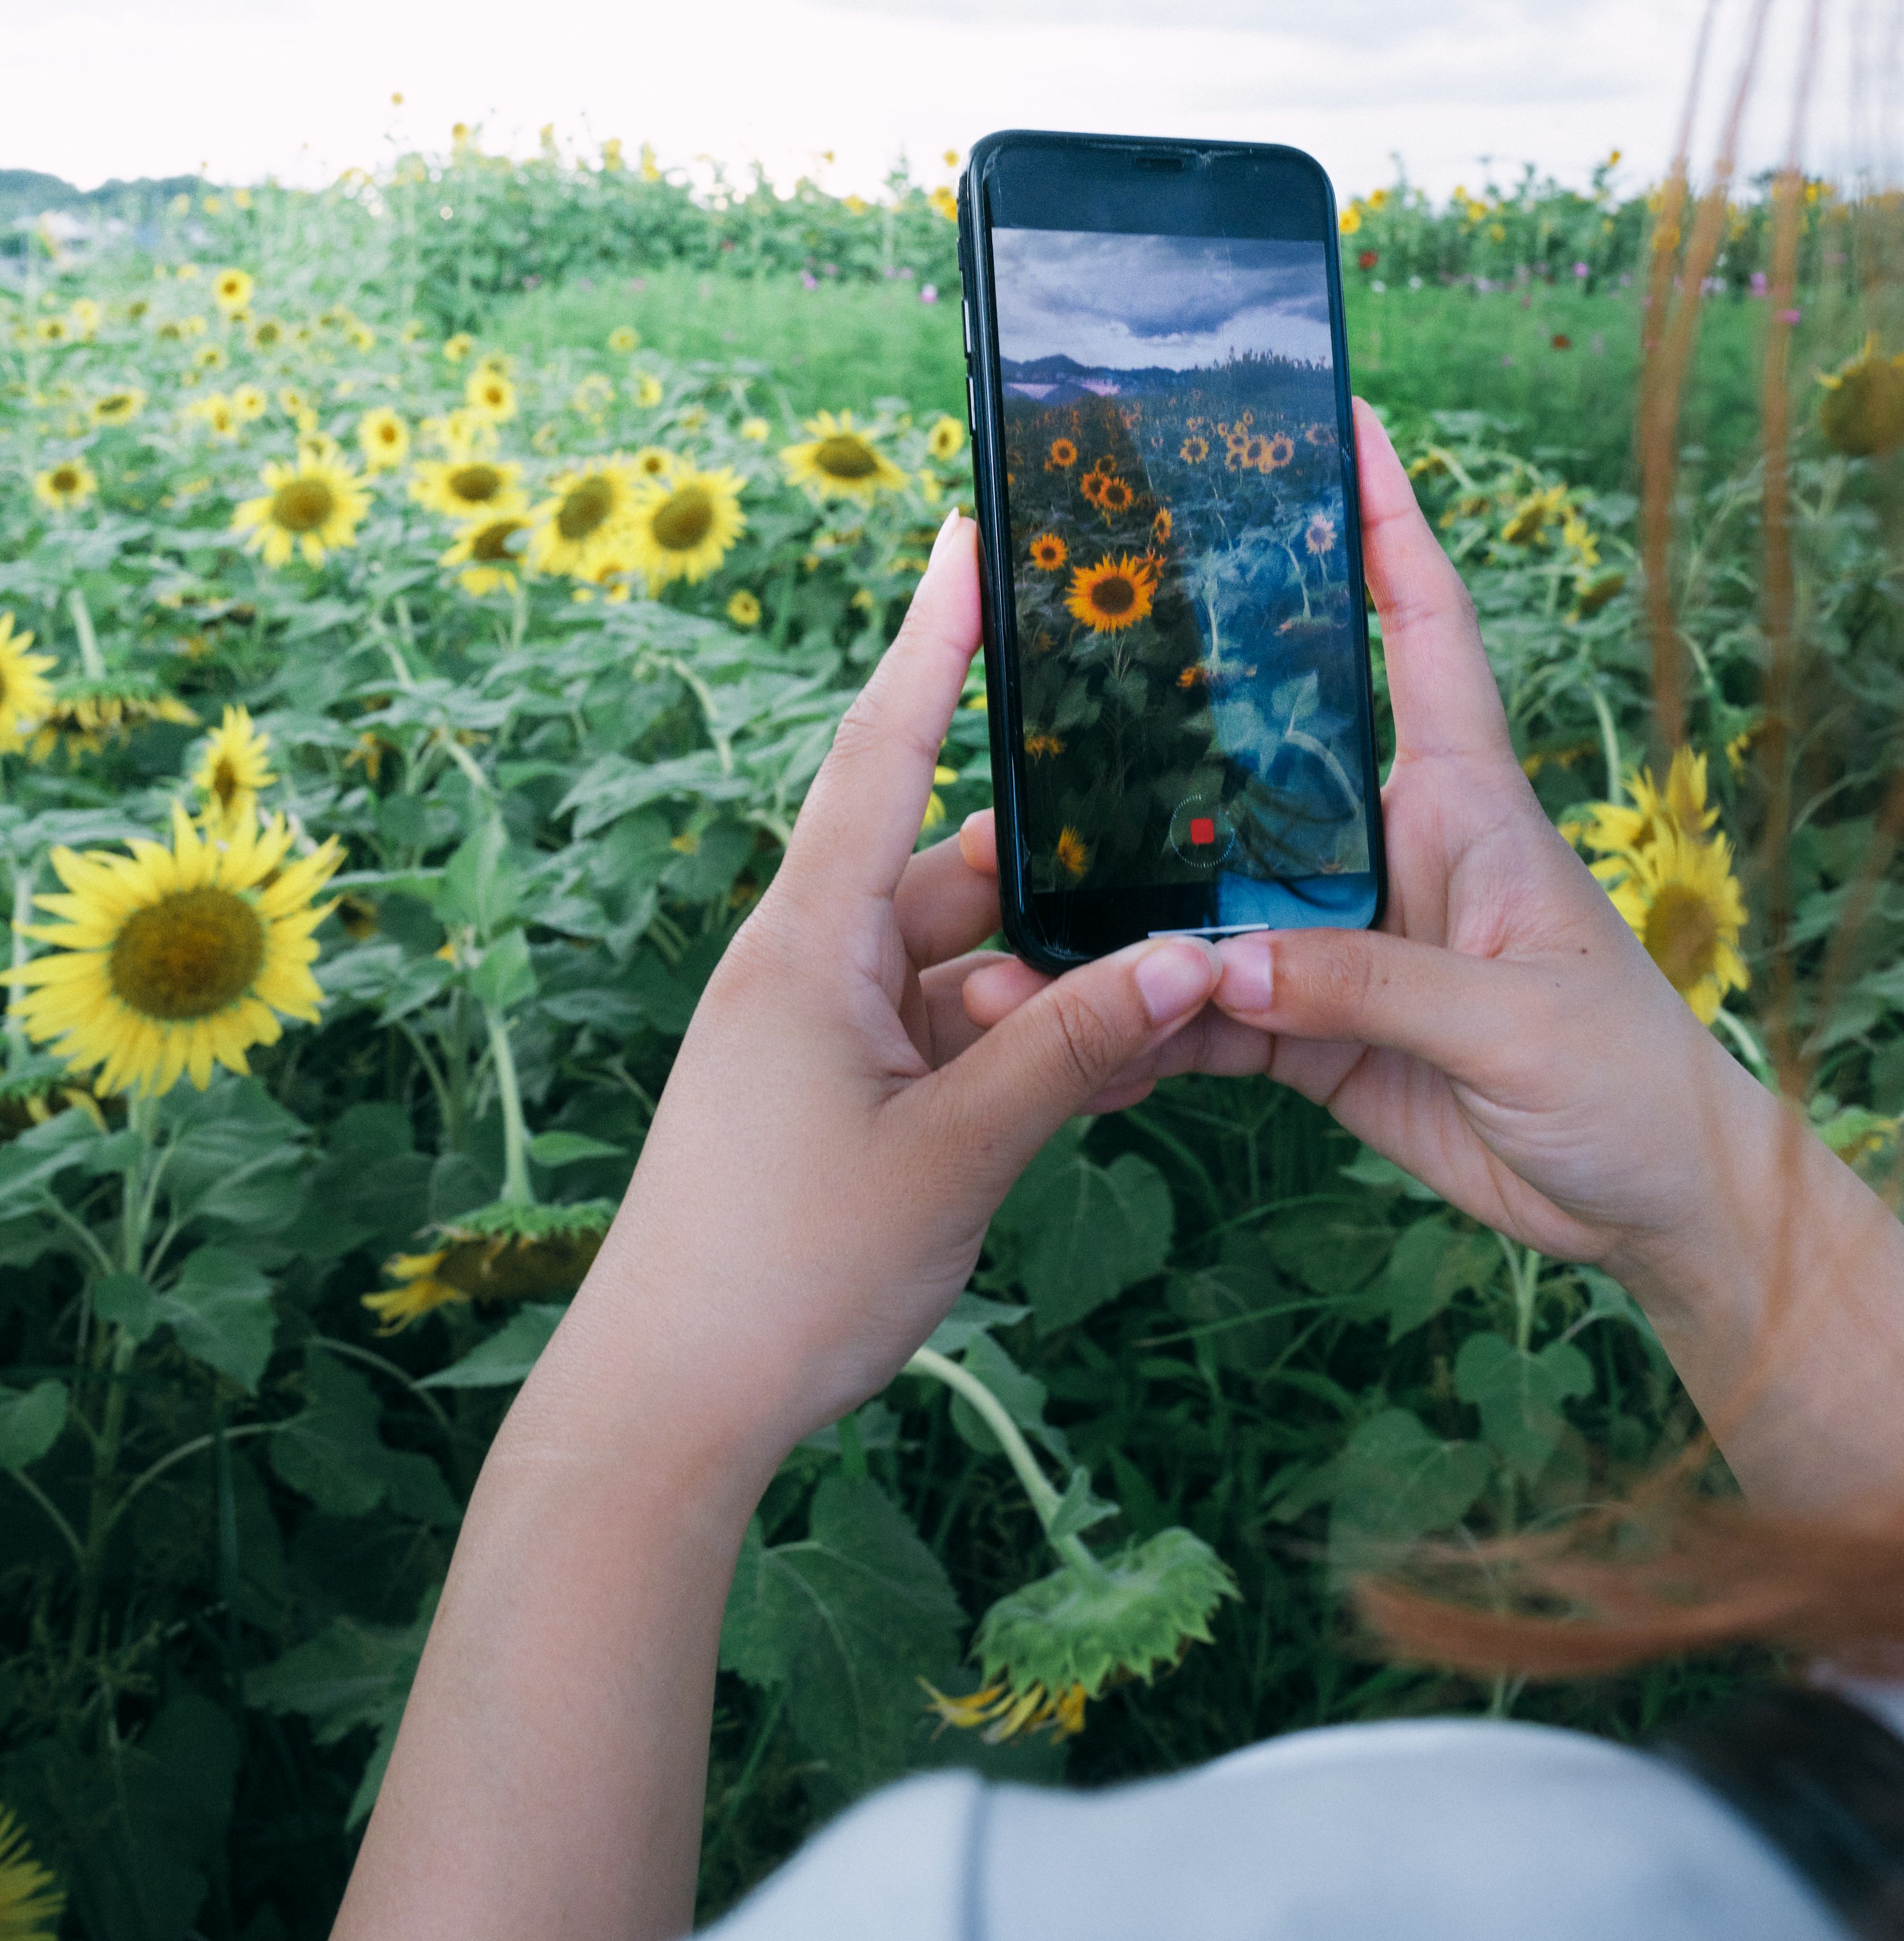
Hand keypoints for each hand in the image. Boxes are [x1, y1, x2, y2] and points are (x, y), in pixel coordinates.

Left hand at [538, 507, 1223, 1489]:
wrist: (669, 1406)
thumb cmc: (784, 1273)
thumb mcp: (956, 1154)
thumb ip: (1076, 1047)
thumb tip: (1197, 961)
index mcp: (810, 943)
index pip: (886, 752)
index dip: (935, 640)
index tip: (970, 534)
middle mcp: (812, 964)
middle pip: (957, 869)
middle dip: (1067, 865)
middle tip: (1178, 814)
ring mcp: (824, 1031)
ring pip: (968, 961)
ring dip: (1061, 977)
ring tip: (1178, 979)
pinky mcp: (840, 1094)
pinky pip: (952, 1032)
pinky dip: (1027, 1042)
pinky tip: (1118, 1063)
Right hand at [960, 401, 1776, 1291]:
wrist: (1656, 1207)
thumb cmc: (1627, 1078)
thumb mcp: (1507, 1020)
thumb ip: (1366, 986)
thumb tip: (1221, 964)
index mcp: (1463, 800)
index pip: (1425, 627)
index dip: (1386, 519)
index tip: (1338, 417)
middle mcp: (1391, 846)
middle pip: (1265, 752)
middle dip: (1175, 708)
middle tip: (1064, 651)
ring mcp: (1345, 937)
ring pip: (1211, 893)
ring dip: (1128, 907)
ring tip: (1021, 906)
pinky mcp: (1319, 1027)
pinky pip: (1210, 1009)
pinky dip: (1149, 1023)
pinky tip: (1077, 1031)